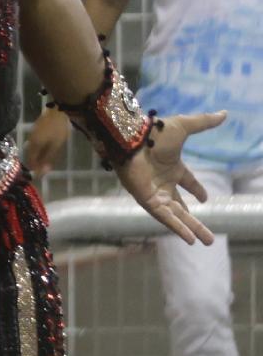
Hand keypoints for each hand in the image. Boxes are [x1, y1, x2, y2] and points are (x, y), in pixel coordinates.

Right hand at [24, 109, 70, 178]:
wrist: (57, 111)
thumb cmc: (58, 130)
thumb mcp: (55, 146)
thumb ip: (48, 158)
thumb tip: (43, 171)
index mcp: (34, 144)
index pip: (31, 160)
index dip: (35, 168)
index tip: (41, 175)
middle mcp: (30, 140)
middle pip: (30, 154)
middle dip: (36, 162)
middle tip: (44, 169)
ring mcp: (32, 133)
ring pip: (33, 148)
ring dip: (37, 156)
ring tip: (45, 161)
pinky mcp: (36, 129)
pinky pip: (35, 143)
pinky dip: (39, 149)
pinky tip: (45, 150)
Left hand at [114, 110, 226, 244]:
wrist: (130, 140)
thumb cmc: (154, 134)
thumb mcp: (183, 127)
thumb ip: (203, 122)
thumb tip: (224, 113)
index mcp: (172, 167)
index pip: (187, 181)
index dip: (196, 189)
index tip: (205, 199)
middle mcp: (164, 182)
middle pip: (182, 205)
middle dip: (195, 220)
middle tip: (210, 236)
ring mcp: (156, 192)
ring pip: (176, 215)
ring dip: (191, 228)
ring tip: (207, 242)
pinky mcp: (147, 200)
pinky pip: (164, 217)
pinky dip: (176, 228)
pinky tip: (189, 239)